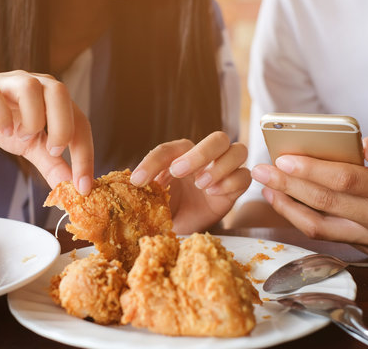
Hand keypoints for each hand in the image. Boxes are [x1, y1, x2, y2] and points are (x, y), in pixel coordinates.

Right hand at [0, 71, 93, 193]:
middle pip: (60, 93)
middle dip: (62, 128)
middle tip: (53, 152)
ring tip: (23, 138)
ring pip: (30, 88)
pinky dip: (1, 117)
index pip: (80, 122)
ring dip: (32, 120)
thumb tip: (75, 190)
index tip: (83, 188)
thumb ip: (54, 165)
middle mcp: (38, 84)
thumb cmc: (6, 123)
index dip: (85, 155)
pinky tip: (3, 131)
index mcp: (56, 100)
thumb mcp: (33, 147)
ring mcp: (10, 82)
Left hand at [130, 131, 250, 233]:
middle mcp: (206, 156)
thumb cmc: (167, 207)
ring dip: (219, 167)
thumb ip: (144, 186)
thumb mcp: (152, 198)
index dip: (152, 162)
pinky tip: (214, 193)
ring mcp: (225, 170)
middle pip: (217, 139)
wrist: (183, 228)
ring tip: (201, 185)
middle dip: (200, 153)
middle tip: (179, 171)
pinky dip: (231, 182)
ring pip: (238, 151)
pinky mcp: (236, 187)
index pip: (169, 149)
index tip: (137, 181)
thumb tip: (122, 183)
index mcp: (182, 154)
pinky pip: (245, 177)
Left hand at [251, 136, 367, 256]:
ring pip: (318, 227)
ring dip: (287, 207)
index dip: (311, 170)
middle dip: (287, 185)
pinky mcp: (367, 249)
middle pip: (324, 202)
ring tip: (266, 188)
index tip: (284, 158)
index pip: (346, 180)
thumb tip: (366, 143)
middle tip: (262, 170)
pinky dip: (302, 220)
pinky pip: (326, 236)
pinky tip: (287, 203)